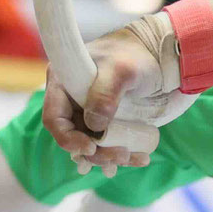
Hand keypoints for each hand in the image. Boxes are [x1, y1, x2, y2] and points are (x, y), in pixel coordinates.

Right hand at [40, 27, 179, 174]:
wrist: (158, 53)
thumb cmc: (136, 55)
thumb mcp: (122, 70)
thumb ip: (105, 94)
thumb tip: (94, 126)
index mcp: (63, 82)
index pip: (54, 118)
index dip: (68, 138)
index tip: (90, 148)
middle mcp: (71, 99)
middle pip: (73, 136)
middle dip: (95, 152)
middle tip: (120, 156)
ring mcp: (87, 111)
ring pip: (91, 143)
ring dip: (109, 156)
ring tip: (134, 158)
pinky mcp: (105, 119)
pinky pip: (108, 142)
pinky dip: (121, 152)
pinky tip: (140, 158)